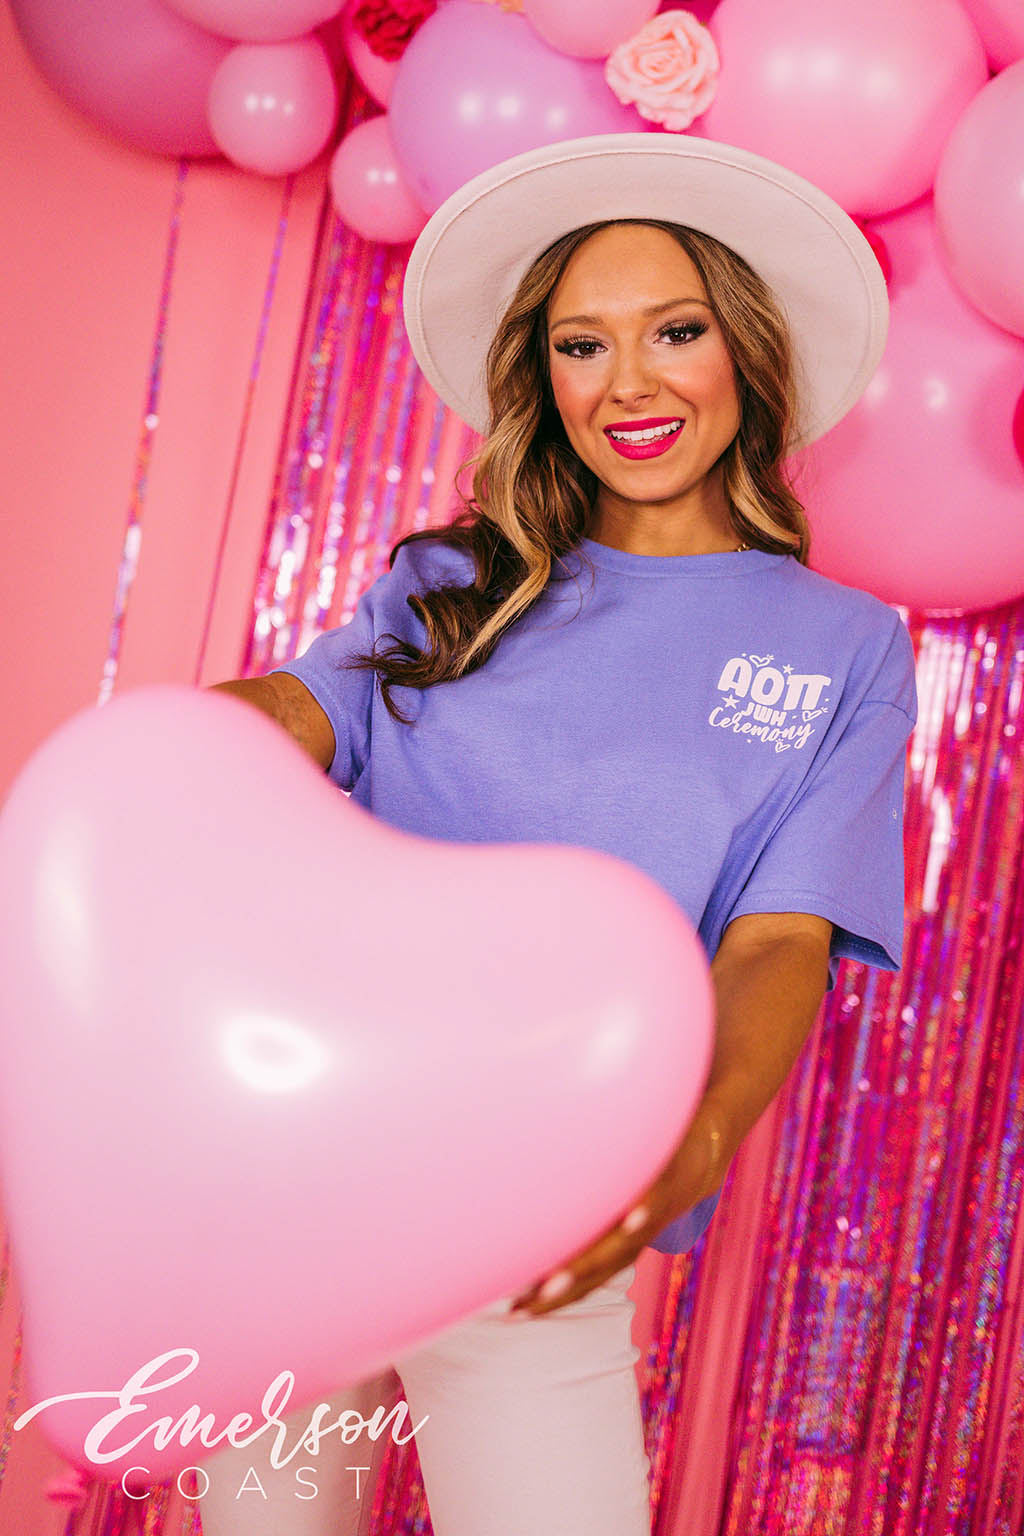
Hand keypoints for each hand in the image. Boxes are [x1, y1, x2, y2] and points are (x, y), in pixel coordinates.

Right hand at [509, 1094, 734, 1316]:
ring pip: (624, 1240)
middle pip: (598, 1267)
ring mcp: (658, 1207)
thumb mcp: (616, 1185)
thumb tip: (539, 1203)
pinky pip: (660, 1192)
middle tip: (522, 1310)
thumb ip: (585, 1200)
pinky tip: (630, 1218)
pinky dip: (645, 1207)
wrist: (710, 1141)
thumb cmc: (652, 1166)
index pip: (586, 1272)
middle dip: (561, 1289)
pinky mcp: (673, 1175)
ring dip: (590, 1262)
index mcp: (624, 1236)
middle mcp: (639, 1231)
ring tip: (554, 1283)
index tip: (515, 1312)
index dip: (555, 1294)